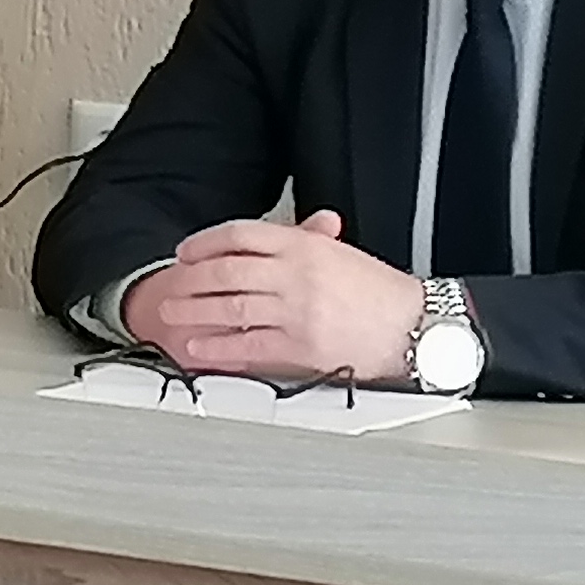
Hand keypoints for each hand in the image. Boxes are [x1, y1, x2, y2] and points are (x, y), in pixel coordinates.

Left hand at [119, 212, 425, 385]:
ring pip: (230, 307)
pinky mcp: (300, 345)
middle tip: (171, 285)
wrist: (413, 326)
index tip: (188, 252)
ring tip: (172, 315)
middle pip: (226, 270)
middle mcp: (296, 274)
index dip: (206, 242)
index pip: (241, 236)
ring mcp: (296, 310)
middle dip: (192, 278)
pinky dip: (218, 348)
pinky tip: (200, 349)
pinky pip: (248, 345)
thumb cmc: (382, 293)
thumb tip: (275, 236)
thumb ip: (306, 240)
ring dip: (195, 311)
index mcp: (304, 246)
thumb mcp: (341, 253)